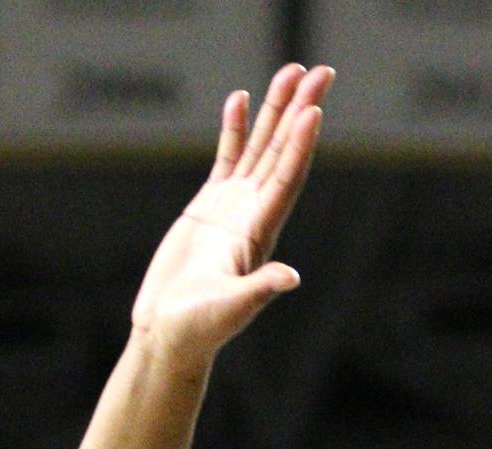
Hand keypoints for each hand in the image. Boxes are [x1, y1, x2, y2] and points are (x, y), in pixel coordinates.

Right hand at [131, 63, 332, 368]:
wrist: (170, 335)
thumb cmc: (198, 329)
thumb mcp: (230, 310)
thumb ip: (258, 290)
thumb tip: (289, 278)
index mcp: (259, 234)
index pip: (286, 181)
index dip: (300, 145)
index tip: (314, 110)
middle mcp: (252, 215)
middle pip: (282, 154)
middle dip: (300, 112)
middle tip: (321, 72)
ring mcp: (232, 209)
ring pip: (259, 149)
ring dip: (275, 112)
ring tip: (290, 71)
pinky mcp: (208, 209)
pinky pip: (227, 159)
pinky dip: (235, 130)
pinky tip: (241, 100)